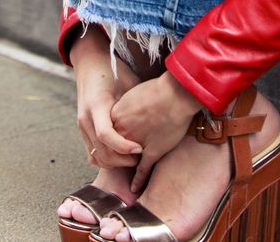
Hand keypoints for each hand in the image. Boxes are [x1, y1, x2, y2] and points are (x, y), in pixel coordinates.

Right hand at [70, 28, 142, 168]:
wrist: (90, 64)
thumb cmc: (113, 71)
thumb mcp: (127, 81)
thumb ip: (136, 103)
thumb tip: (157, 118)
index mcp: (96, 104)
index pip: (106, 134)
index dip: (123, 146)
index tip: (141, 149)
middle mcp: (85, 118)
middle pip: (102, 151)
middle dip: (123, 159)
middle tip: (142, 157)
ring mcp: (82, 126)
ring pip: (96, 157)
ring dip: (115, 162)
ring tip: (134, 157)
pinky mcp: (82, 131)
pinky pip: (92, 155)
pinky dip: (106, 159)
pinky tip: (121, 155)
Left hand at [111, 72, 202, 191]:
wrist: (174, 95)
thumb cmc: (156, 90)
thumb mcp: (132, 93)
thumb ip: (124, 105)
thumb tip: (122, 107)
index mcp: (116, 117)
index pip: (105, 133)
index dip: (110, 137)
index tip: (114, 139)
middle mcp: (123, 133)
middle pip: (111, 149)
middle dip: (115, 154)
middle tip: (118, 156)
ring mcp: (136, 145)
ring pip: (124, 161)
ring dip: (125, 165)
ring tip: (127, 168)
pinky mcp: (151, 153)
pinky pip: (142, 170)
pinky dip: (138, 180)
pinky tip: (135, 187)